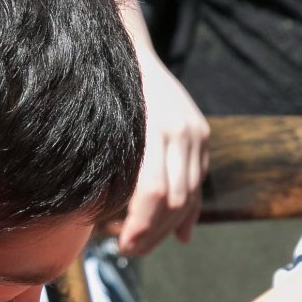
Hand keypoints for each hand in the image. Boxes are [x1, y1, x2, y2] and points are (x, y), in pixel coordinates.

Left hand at [118, 50, 207, 256]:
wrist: (131, 51)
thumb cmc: (106, 94)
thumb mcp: (104, 131)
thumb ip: (110, 169)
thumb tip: (100, 218)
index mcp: (155, 130)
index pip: (155, 193)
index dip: (140, 226)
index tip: (123, 246)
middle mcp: (182, 131)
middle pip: (176, 200)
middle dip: (153, 233)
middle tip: (130, 250)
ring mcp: (196, 132)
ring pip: (191, 195)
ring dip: (168, 227)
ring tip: (145, 243)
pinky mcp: (201, 134)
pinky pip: (198, 182)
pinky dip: (187, 211)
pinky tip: (177, 233)